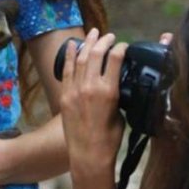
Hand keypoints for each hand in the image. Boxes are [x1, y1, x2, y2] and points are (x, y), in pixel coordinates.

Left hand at [59, 28, 127, 177]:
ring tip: (93, 34)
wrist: (88, 155)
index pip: (115, 59)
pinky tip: (72, 46)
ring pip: (80, 58)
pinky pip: (67, 70)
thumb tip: (116, 85)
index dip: (120, 48)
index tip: (123, 46)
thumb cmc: (110, 139)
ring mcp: (75, 90)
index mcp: (109, 90)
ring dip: (88, 44)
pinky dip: (69, 55)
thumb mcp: (121, 114)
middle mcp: (90, 86)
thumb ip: (118, 96)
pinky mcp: (65, 96)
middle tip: (109, 36)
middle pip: (96, 54)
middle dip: (104, 41)